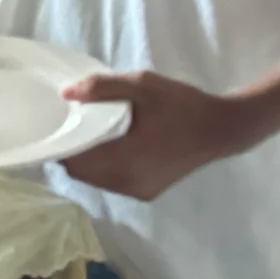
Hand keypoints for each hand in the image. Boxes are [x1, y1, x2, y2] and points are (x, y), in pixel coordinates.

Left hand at [58, 70, 259, 199]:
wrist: (223, 128)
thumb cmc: (182, 104)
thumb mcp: (142, 85)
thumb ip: (103, 88)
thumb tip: (66, 94)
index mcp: (122, 161)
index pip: (73, 160)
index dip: (60, 142)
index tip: (56, 123)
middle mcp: (126, 183)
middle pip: (80, 172)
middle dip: (71, 150)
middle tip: (72, 124)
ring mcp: (138, 191)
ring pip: (95, 179)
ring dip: (87, 160)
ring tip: (90, 133)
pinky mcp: (147, 192)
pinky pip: (113, 182)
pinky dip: (104, 167)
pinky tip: (110, 147)